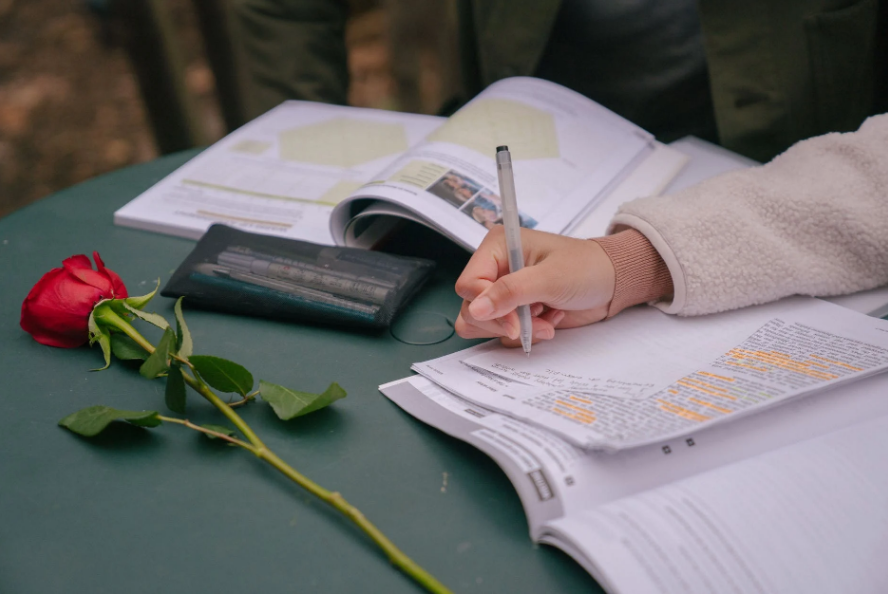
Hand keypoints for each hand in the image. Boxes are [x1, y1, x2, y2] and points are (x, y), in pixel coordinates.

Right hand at [454, 226, 615, 346]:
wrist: (611, 282)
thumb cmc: (586, 268)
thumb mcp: (549, 278)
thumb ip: (510, 292)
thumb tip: (475, 308)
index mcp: (497, 247)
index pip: (468, 285)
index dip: (487, 307)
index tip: (514, 323)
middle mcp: (495, 268)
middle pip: (472, 309)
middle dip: (506, 322)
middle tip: (537, 319)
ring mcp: (503, 291)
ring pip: (483, 324)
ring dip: (516, 330)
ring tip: (544, 320)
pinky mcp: (513, 310)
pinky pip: (502, 333)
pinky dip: (526, 333)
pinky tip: (548, 319)